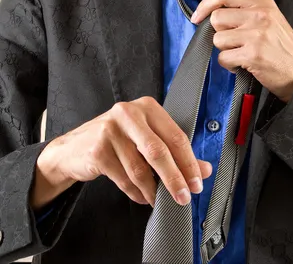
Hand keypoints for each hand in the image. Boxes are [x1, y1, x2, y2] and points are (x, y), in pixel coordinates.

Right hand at [31, 97, 211, 209]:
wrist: (73, 148)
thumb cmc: (117, 141)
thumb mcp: (146, 139)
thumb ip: (175, 152)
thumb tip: (205, 169)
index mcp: (147, 107)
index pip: (175, 135)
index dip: (189, 162)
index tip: (197, 183)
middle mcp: (129, 113)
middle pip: (159, 151)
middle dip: (175, 178)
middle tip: (184, 197)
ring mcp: (111, 130)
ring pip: (140, 169)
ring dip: (153, 190)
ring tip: (159, 200)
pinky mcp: (98, 150)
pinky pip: (124, 178)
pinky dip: (136, 192)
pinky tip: (141, 196)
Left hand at [191, 0, 292, 102]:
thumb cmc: (283, 48)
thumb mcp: (270, 18)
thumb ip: (246, 11)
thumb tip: (213, 12)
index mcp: (263, 3)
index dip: (206, 4)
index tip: (198, 17)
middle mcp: (259, 15)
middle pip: (217, 18)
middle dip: (220, 33)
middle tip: (235, 42)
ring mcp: (256, 34)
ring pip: (218, 39)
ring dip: (225, 50)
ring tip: (242, 54)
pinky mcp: (252, 54)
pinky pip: (223, 58)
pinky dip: (229, 65)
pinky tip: (243, 65)